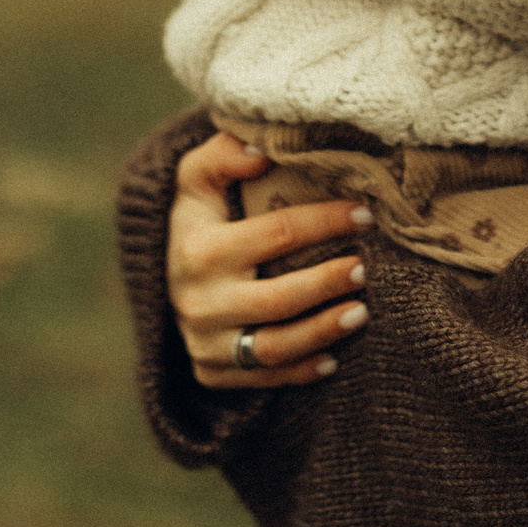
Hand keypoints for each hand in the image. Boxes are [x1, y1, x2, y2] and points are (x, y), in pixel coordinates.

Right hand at [168, 131, 373, 389]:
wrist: (162, 274)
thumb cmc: (198, 217)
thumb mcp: (197, 178)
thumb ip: (223, 154)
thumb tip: (261, 146)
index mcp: (199, 249)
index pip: (277, 234)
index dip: (325, 222)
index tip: (364, 213)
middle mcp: (198, 302)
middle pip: (278, 299)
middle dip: (328, 283)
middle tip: (366, 267)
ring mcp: (204, 342)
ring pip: (274, 348)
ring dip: (322, 332)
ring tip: (361, 313)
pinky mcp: (212, 371)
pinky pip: (263, 379)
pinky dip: (301, 372)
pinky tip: (333, 358)